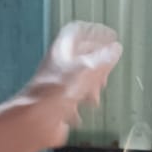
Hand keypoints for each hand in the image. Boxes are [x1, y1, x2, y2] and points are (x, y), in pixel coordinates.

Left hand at [13, 22, 121, 150]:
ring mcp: (57, 84)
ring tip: (98, 90)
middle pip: (80, 55)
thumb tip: (115, 49)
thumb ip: (103, 58)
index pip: (78, 31)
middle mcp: (58, 64)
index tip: (110, 37)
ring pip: (78, 77)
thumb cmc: (56, 91)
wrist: (36, 119)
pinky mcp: (57, 102)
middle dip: (97, 61)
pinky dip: (82, 102)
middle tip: (107, 67)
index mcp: (62, 49)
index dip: (95, 32)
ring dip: (92, 83)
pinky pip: (73, 98)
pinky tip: (86, 107)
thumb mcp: (86, 69)